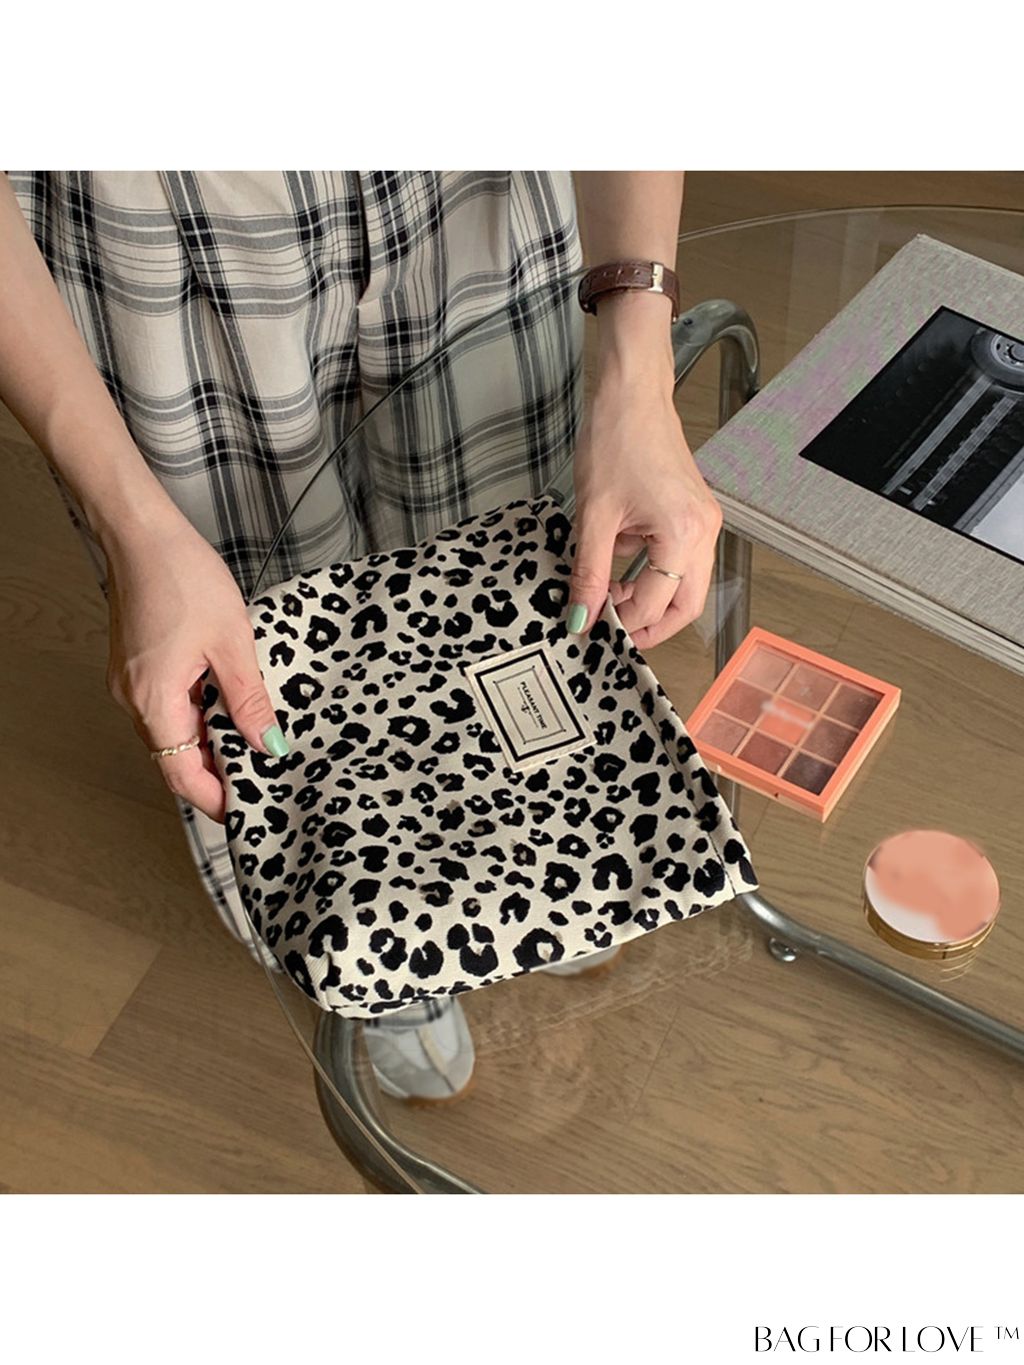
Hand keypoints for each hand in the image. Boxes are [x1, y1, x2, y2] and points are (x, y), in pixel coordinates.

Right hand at [103, 513, 287, 823]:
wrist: (143, 533)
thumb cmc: (184, 577)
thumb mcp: (232, 643)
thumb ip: (249, 701)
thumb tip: (268, 746)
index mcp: (154, 701)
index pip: (181, 774)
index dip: (214, 799)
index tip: (246, 812)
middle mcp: (133, 700)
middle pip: (174, 759)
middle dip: (215, 777)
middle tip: (259, 784)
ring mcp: (131, 684)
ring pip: (171, 734)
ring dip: (207, 747)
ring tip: (251, 750)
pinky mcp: (136, 668)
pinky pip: (167, 709)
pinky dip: (196, 719)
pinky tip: (228, 711)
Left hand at [567, 375, 722, 648]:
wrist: (631, 394)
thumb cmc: (615, 440)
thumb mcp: (594, 515)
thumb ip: (590, 572)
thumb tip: (582, 617)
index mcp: (683, 535)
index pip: (654, 603)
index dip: (622, 622)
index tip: (590, 626)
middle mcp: (705, 533)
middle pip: (688, 605)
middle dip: (652, 625)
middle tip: (613, 631)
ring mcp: (705, 522)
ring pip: (686, 584)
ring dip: (650, 596)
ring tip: (608, 591)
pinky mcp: (696, 512)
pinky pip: (680, 557)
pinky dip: (652, 568)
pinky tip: (618, 552)